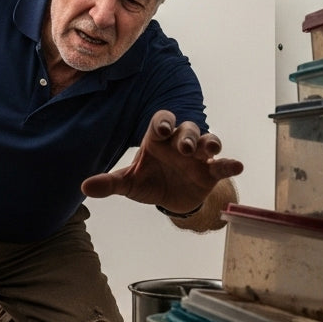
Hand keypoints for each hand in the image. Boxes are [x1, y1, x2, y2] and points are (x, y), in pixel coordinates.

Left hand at [80, 110, 242, 212]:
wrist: (170, 199)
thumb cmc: (149, 181)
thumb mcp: (129, 183)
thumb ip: (109, 183)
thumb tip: (84, 187)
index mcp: (159, 139)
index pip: (162, 122)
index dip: (164, 123)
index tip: (163, 130)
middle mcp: (180, 142)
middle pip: (188, 129)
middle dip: (187, 135)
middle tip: (183, 147)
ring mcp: (198, 156)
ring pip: (207, 140)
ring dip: (209, 142)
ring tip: (210, 148)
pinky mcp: (211, 172)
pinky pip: (222, 165)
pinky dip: (229, 164)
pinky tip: (238, 166)